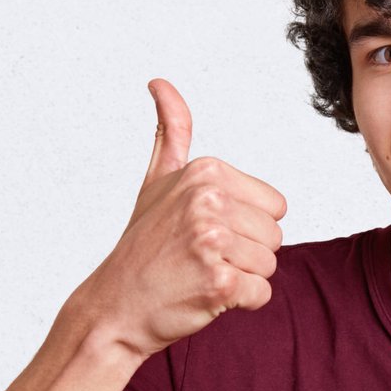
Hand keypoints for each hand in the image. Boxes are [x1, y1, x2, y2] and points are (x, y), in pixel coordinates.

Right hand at [70, 78, 287, 358]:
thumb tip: (160, 83)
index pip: (274, 205)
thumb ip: (171, 132)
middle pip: (275, 236)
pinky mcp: (219, 280)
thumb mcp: (156, 181)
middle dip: (245, 254)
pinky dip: (239, 302)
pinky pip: (261, 293)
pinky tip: (205, 295)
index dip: (245, 226)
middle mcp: (208, 199)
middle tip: (200, 258)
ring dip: (242, 278)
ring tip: (201, 275)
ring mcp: (212, 240)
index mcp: (205, 171)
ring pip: (270, 265)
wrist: (115, 307)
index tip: (205, 232)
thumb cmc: (143, 248)